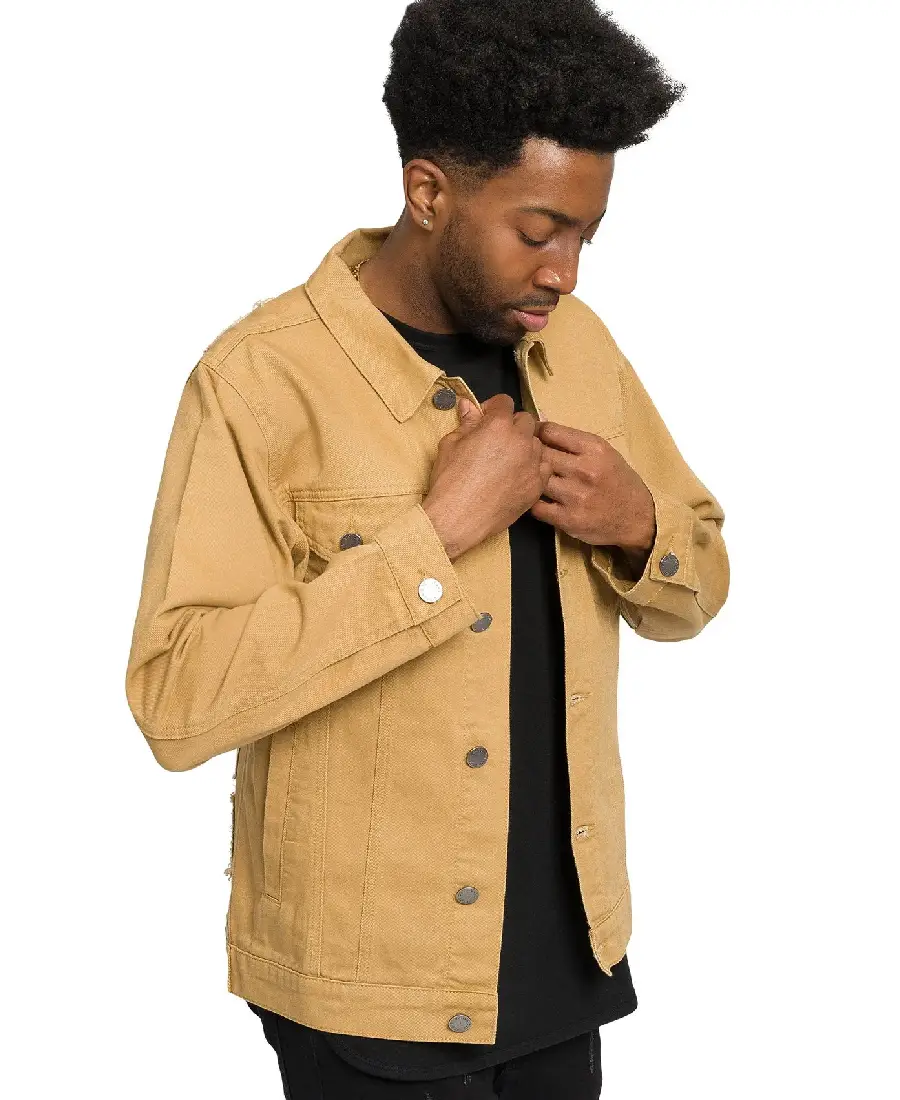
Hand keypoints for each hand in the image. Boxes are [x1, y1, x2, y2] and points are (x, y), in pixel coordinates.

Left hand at [529, 420, 655, 551]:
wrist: (637, 518)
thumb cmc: (618, 482)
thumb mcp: (605, 453)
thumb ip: (575, 444)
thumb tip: (539, 431)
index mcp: (594, 448)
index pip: (550, 431)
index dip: (535, 433)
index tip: (530, 436)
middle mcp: (585, 470)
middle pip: (540, 454)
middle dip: (530, 455)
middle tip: (525, 459)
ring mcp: (576, 496)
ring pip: (537, 480)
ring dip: (531, 480)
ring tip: (531, 480)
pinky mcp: (568, 519)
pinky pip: (537, 507)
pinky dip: (534, 502)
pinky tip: (538, 499)